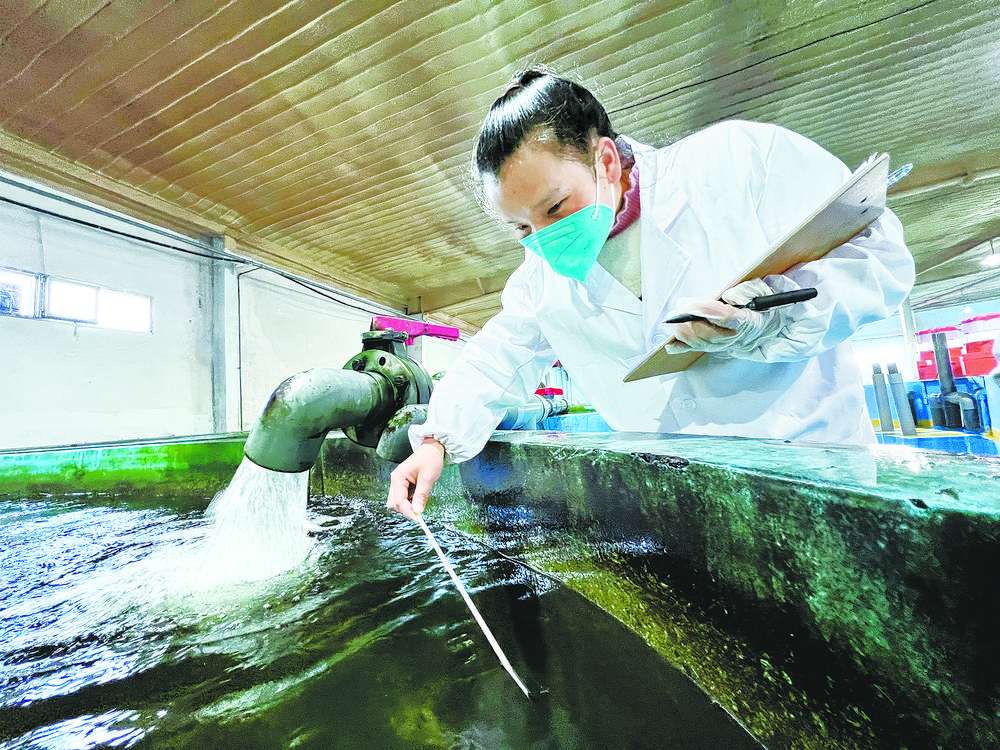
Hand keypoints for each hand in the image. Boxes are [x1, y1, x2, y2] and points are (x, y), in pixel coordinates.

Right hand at [386, 438, 444, 521]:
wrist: (432, 448)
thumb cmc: (430, 459)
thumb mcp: (428, 478)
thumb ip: (421, 495)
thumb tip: (417, 511)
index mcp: (398, 477)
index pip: (399, 500)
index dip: (407, 511)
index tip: (418, 519)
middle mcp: (395, 480)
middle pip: (394, 503)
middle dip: (405, 510)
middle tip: (419, 513)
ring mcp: (398, 482)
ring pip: (396, 502)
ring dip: (406, 506)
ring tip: (420, 504)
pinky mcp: (403, 484)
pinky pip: (402, 497)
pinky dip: (408, 502)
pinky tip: (418, 499)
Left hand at [666, 279, 782, 354]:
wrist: (776, 327)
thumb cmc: (765, 305)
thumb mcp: (762, 292)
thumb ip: (747, 292)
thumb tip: (729, 296)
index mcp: (749, 321)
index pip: (724, 318)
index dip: (704, 311)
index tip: (687, 303)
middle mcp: (737, 337)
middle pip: (708, 334)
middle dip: (688, 322)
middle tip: (676, 310)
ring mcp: (728, 346)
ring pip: (702, 344)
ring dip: (684, 333)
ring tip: (672, 322)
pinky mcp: (720, 348)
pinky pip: (700, 350)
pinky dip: (684, 348)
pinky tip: (670, 347)